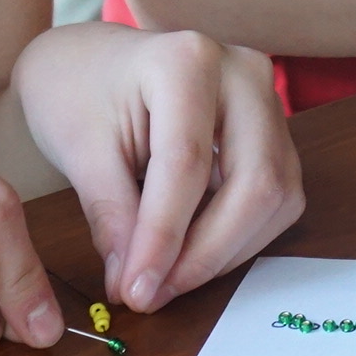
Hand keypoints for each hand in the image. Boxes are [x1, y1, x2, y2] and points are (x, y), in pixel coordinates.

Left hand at [14, 23, 303, 312]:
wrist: (92, 62)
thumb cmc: (78, 92)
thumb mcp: (80, 150)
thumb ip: (113, 216)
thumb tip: (136, 284)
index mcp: (186, 61)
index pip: (186, 165)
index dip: (164, 238)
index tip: (136, 291)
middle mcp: (243, 74)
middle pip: (255, 183)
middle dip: (207, 254)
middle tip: (154, 294)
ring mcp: (267, 100)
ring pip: (276, 197)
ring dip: (225, 252)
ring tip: (167, 277)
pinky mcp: (274, 130)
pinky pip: (275, 198)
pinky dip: (236, 237)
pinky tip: (190, 251)